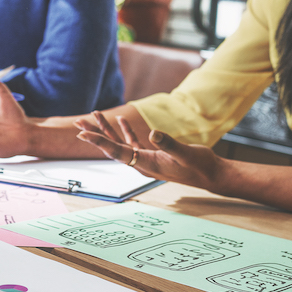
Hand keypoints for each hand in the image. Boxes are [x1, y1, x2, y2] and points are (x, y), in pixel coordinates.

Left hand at [76, 112, 225, 192]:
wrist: (212, 175)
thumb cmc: (201, 166)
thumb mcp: (186, 153)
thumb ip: (169, 143)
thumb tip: (152, 133)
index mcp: (146, 164)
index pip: (116, 151)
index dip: (98, 141)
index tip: (81, 133)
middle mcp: (142, 163)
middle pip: (112, 147)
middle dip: (95, 134)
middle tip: (79, 123)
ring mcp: (146, 160)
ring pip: (120, 143)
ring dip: (107, 130)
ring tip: (94, 116)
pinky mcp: (153, 155)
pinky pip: (133, 142)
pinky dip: (125, 131)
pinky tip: (121, 121)